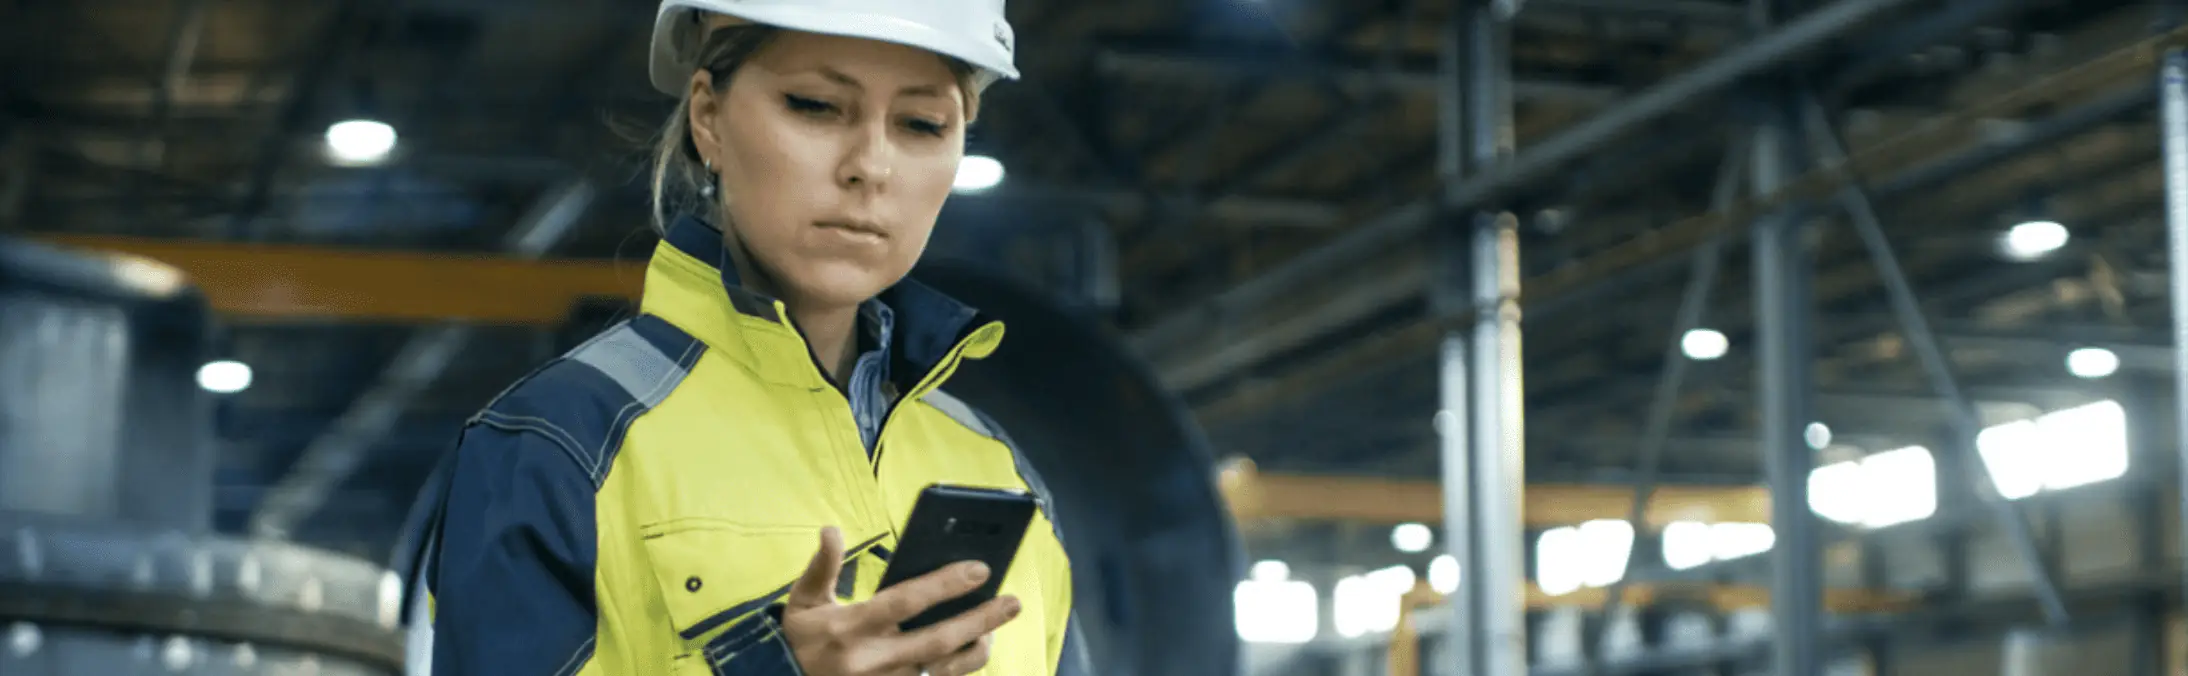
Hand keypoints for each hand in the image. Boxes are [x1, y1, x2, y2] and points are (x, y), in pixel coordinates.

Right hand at [780, 527, 1021, 675]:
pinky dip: (958, 671)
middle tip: (1012, 601)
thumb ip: (821, 566)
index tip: (980, 568)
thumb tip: (831, 529)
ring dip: (976, 649)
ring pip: (944, 670)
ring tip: (996, 628)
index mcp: (850, 627)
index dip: (945, 584)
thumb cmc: (801, 638)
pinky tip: (976, 651)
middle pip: (937, 640)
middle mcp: (873, 660)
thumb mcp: (802, 601)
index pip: (906, 602)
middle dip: (979, 619)